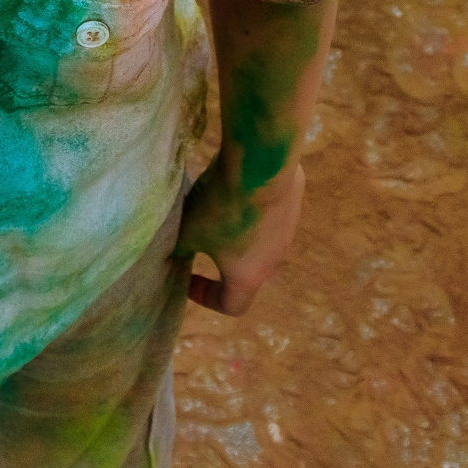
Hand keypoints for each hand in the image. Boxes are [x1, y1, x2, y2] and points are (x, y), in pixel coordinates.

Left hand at [176, 155, 303, 315]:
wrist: (261, 162)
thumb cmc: (222, 207)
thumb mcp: (189, 230)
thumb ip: (179, 248)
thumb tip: (174, 252)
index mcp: (248, 277)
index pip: (232, 305)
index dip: (206, 297)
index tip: (187, 277)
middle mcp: (274, 259)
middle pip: (247, 271)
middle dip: (222, 259)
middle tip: (201, 239)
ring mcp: (288, 230)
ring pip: (259, 240)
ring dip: (239, 231)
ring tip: (219, 207)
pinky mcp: (293, 201)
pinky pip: (269, 212)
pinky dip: (252, 206)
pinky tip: (238, 183)